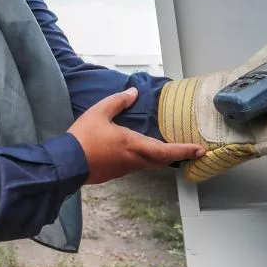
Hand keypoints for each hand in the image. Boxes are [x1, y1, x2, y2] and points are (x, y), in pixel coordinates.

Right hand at [68, 88, 206, 184]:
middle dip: (177, 155)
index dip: (184, 150)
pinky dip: (146, 159)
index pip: (165, 150)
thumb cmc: (83, 138)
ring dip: (162, 157)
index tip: (199, 149)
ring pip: (149, 164)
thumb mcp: (99, 112)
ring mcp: (125, 169)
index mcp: (133, 144)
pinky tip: (141, 152)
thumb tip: (133, 92)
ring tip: (170, 149)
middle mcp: (133, 160)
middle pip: (162, 161)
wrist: (67, 163)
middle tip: (191, 150)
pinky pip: (137, 165)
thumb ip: (118, 101)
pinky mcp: (115, 173)